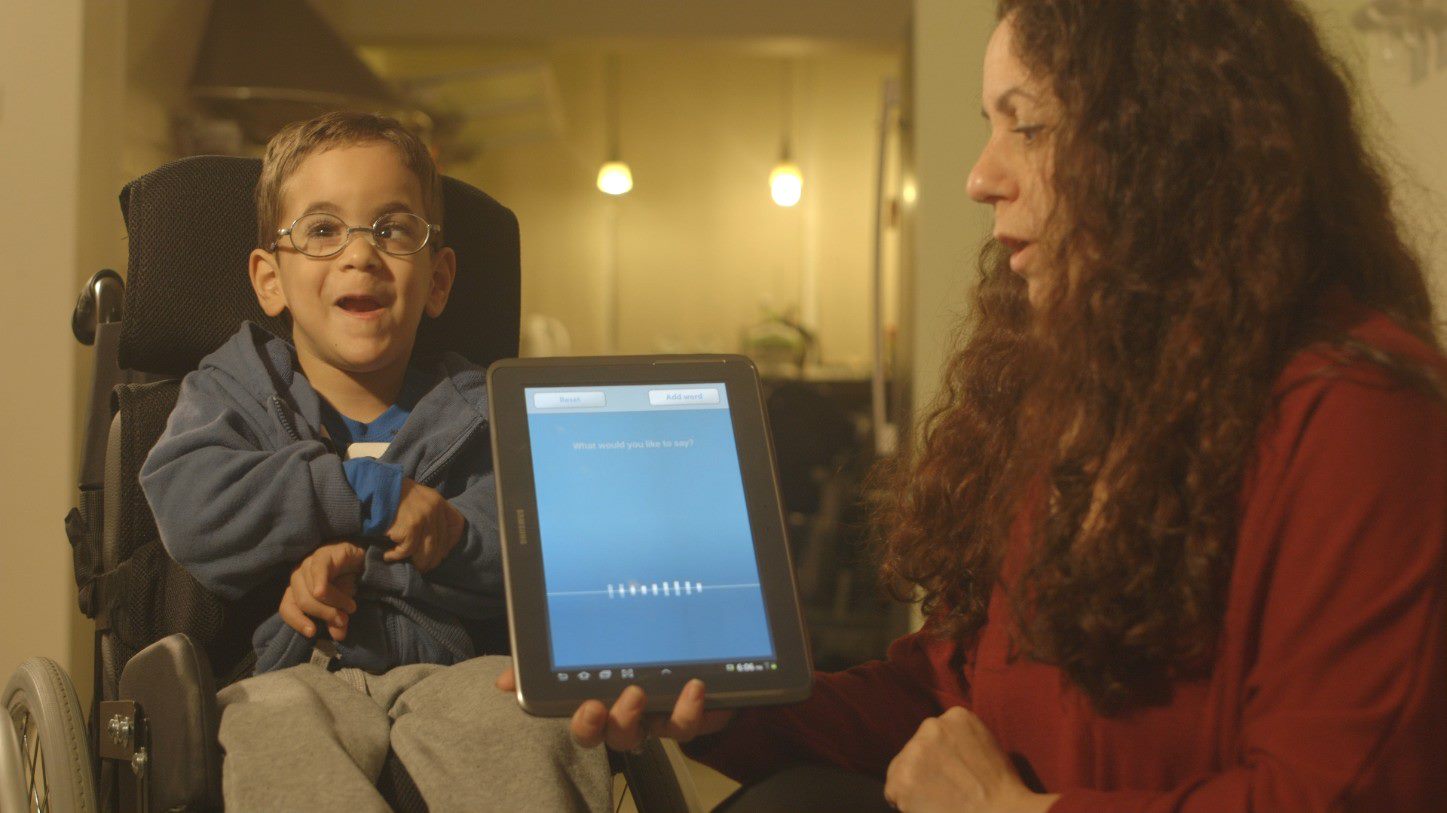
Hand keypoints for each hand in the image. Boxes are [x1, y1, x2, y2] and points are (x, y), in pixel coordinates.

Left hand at [279, 541, 364, 639]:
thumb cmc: (346, 584)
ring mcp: (309, 564)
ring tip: (350, 607)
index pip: (287, 608)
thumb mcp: (339, 608)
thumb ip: (335, 621)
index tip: (313, 632)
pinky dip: (322, 584)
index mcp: (296, 591)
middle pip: (302, 601)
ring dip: (334, 602)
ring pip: (312, 590)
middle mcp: (298, 577)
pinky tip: (329, 594)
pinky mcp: (323, 555)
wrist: (361, 562)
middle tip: (342, 619)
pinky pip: (318, 570)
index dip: (297, 622)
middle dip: (324, 613)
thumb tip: (339, 636)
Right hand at [383, 478, 464, 571]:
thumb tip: (433, 541)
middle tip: (424, 567)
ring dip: (418, 563)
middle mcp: (435, 509)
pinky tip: (389, 555)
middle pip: (440, 544)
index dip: (450, 542)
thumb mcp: (417, 498)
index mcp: (438, 502)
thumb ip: (429, 514)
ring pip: (427, 552)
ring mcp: (424, 518)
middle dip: (432, 559)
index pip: (456, 525)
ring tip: (409, 565)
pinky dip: (396, 556)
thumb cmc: (392, 495)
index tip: (441, 553)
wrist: (373, 487)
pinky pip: (407, 551)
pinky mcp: (410, 528)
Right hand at [494, 667, 734, 750]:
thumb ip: (542, 666)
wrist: (685, 654)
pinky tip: (699, 685)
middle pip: (622, 735)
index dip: (586, 724)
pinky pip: (698, 719)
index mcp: (604, 705)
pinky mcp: (699, 711)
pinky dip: (697, 706)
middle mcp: (633, 717)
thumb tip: (503, 682)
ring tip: (671, 689)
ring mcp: (666, 716)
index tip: (589, 707)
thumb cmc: (624, 656)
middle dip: (619, 722)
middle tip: (624, 698)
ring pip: (664, 731)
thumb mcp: (579, 653)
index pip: (587, 726)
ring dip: (671, 715)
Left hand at [884, 707, 1057, 812]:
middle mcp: (932, 726)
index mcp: (956, 715)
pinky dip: (904, 803)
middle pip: (914, 751)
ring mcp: (915, 751)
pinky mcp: (902, 777)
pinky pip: (892, 792)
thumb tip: (940, 749)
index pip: (933, 736)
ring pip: (900, 771)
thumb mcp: (984, 745)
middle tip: (946, 792)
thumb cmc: (999, 789)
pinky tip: (929, 807)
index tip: (954, 776)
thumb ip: (958, 739)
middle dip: (924, 771)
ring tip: (939, 801)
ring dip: (912, 786)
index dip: (939, 761)